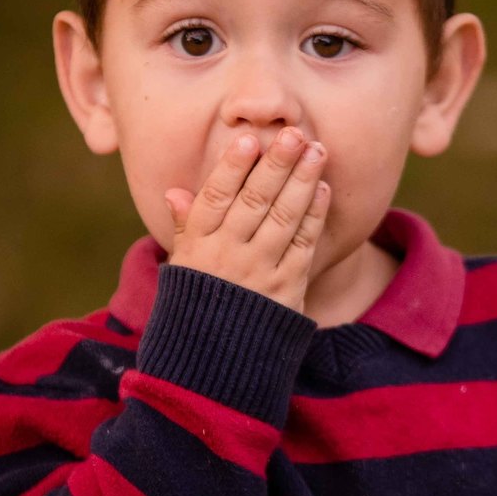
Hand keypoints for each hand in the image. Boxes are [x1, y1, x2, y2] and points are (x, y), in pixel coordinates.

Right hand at [164, 127, 330, 314]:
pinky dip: (314, 215)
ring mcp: (259, 272)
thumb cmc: (198, 303)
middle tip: (295, 134)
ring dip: (303, 181)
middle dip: (277, 165)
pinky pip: (303, 245)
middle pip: (255, 201)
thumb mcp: (181, 266)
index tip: (249, 139)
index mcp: (198, 246)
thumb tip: (174, 193)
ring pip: (283, 218)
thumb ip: (185, 227)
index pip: (216, 198)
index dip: (233, 167)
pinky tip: (322, 188)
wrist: (215, 361)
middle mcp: (228, 256)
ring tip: (316, 151)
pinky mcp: (287, 288)